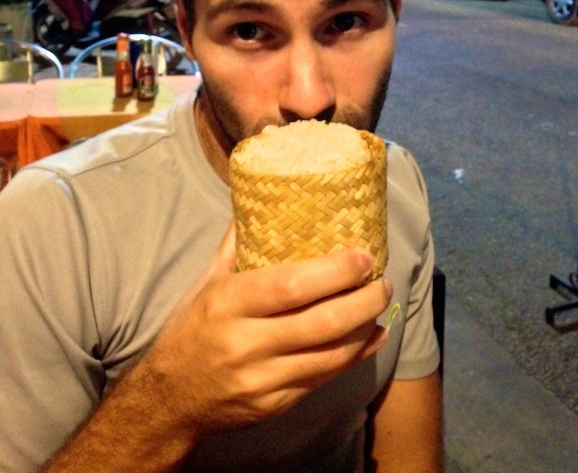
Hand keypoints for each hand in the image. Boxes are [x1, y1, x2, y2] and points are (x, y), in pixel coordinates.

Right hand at [144, 223, 392, 434]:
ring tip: (381, 302)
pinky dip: (355, 356)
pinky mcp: (276, 406)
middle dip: (362, 301)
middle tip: (383, 280)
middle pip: (320, 323)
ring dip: (365, 328)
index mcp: (227, 303)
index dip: (334, 272)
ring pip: (331, 356)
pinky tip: (373, 336)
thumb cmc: (189, 329)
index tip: (362, 257)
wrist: (169, 400)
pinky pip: (325, 379)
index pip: (289, 286)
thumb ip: (236, 243)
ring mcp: (262, 380)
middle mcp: (246, 343)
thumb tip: (260, 198)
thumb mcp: (205, 282)